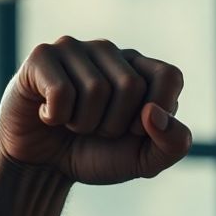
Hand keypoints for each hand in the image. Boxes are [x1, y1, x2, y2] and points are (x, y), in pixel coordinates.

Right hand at [0, 36, 191, 184]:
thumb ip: (173, 144)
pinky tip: (48, 115)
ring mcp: (75, 49)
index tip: (136, 131)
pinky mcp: (42, 56)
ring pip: (96, 89)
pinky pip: (61, 91)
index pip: (169, 76)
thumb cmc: (97, 155)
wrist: (43, 166)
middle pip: (131, 85)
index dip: (158, 111)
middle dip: (114, 125)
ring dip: (83, 123)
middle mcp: (110, 53)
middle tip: (96, 130)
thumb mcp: (145, 161)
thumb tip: (154, 112)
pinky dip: (56, 117)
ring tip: (72, 123)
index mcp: (140, 70)